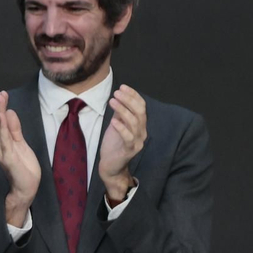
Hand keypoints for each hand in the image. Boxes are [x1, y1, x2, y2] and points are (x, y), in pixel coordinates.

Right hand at [0, 91, 40, 226]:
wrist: (26, 188)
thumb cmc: (24, 168)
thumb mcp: (21, 144)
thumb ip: (15, 129)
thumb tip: (10, 112)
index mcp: (0, 143)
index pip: (0, 123)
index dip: (1, 108)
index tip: (3, 95)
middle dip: (0, 108)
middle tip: (2, 93)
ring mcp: (1, 152)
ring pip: (0, 129)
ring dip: (0, 114)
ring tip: (1, 100)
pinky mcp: (7, 157)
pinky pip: (4, 139)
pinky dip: (3, 127)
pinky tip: (3, 117)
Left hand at [98, 85, 145, 201]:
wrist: (110, 166)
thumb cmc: (113, 145)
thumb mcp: (117, 126)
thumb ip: (120, 114)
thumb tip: (120, 98)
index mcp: (140, 125)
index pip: (141, 106)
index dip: (133, 96)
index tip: (123, 87)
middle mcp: (142, 132)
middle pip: (140, 112)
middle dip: (129, 100)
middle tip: (117, 92)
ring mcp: (137, 142)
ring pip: (134, 122)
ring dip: (123, 110)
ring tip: (112, 101)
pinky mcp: (130, 151)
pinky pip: (128, 137)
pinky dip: (121, 128)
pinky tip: (113, 121)